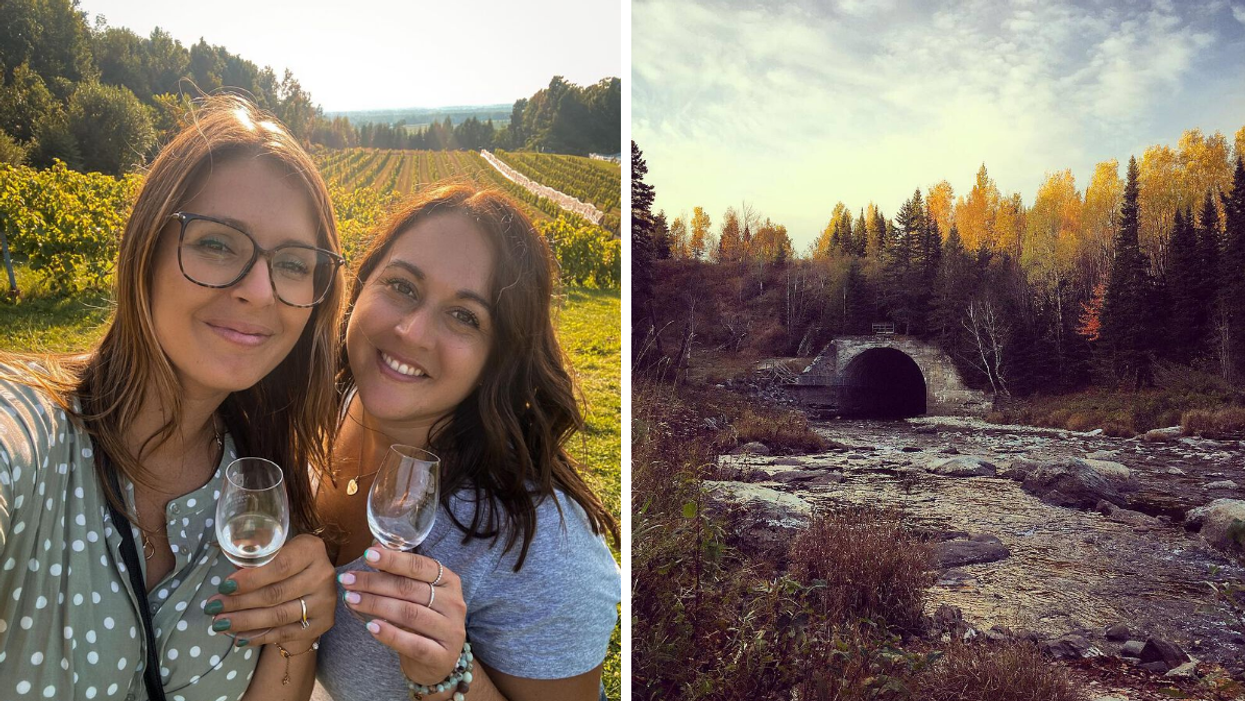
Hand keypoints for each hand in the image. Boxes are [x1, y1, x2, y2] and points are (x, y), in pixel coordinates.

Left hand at [205, 533, 335, 647]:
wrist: (314, 586)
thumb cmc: (287, 564)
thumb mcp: (277, 551)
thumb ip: (257, 558)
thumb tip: (230, 567)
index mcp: (311, 550)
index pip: (279, 566)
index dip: (250, 579)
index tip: (223, 587)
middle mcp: (323, 574)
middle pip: (276, 593)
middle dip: (239, 602)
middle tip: (213, 608)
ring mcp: (325, 601)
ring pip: (279, 616)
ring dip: (245, 622)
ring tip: (220, 624)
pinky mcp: (323, 622)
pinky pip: (285, 633)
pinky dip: (259, 636)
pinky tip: (238, 637)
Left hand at [340, 545, 466, 684]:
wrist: (438, 661)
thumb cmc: (423, 621)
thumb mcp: (417, 594)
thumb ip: (400, 572)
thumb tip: (375, 546)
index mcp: (449, 581)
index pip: (419, 566)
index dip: (393, 560)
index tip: (367, 555)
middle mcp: (453, 603)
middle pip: (409, 589)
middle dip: (374, 583)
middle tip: (347, 580)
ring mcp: (450, 630)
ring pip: (409, 614)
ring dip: (376, 605)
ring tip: (351, 600)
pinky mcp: (441, 655)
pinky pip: (412, 643)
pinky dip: (390, 634)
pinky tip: (370, 626)